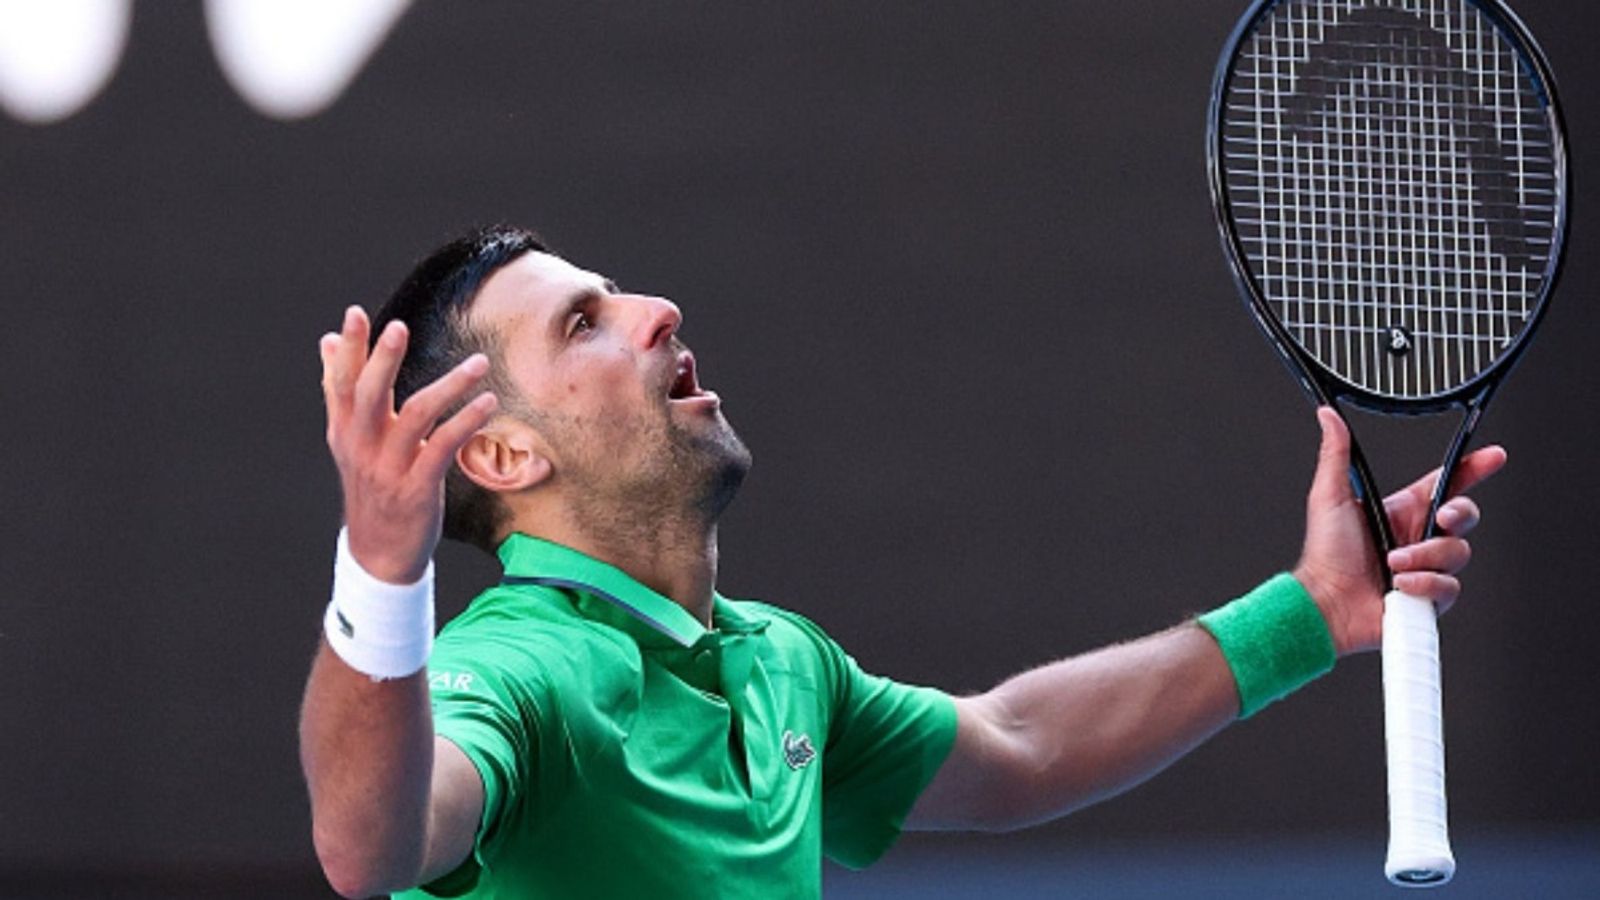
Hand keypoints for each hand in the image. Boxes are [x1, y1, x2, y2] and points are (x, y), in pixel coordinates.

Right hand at [320, 306, 497, 583]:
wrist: (378, 553)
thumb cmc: (372, 487)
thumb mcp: (349, 440)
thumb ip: (340, 391)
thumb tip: (326, 341)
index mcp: (344, 431)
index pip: (341, 383)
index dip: (348, 349)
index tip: (354, 313)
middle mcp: (362, 447)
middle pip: (369, 396)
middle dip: (383, 360)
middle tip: (399, 327)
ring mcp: (389, 468)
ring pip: (415, 416)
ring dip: (450, 386)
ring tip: (479, 363)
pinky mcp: (417, 488)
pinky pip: (442, 448)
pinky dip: (466, 422)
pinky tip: (486, 403)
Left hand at [1292, 407, 1506, 655]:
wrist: (1326, 603)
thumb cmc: (1325, 553)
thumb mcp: (1331, 497)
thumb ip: (1336, 455)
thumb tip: (1328, 416)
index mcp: (1403, 511)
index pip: (1447, 484)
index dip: (1473, 469)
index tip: (1493, 456)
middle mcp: (1419, 538)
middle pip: (1465, 517)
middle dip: (1460, 513)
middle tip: (1442, 517)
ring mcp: (1428, 568)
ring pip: (1457, 553)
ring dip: (1423, 556)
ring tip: (1392, 564)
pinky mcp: (1430, 598)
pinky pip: (1448, 587)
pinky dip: (1423, 584)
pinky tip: (1399, 586)